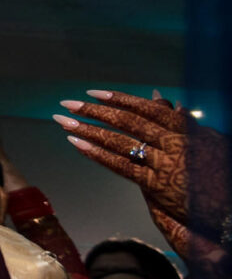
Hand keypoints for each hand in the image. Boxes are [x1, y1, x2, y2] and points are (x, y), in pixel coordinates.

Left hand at [58, 90, 229, 265]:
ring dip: (88, 129)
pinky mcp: (156, 185)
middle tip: (68, 104)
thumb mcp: (207, 139)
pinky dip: (97, 154)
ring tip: (63, 121)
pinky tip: (77, 144)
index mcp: (185, 129)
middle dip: (94, 111)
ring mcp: (163, 163)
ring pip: (120, 141)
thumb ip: (181, 120)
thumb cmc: (220, 171)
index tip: (94, 93)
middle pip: (127, 122)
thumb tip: (160, 98)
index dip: (118, 99)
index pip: (145, 109)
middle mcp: (173, 143)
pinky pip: (121, 166)